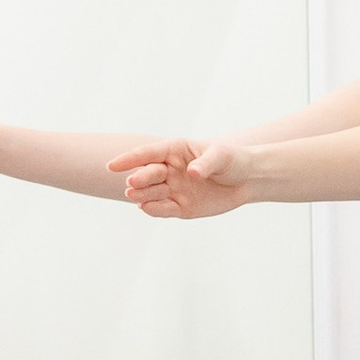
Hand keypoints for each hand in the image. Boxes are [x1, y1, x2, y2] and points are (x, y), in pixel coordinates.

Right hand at [111, 136, 251, 218]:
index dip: (129, 159)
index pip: (148, 153)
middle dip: (139, 178)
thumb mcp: (221, 156)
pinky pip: (162, 209)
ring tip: (134, 196)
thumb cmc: (232, 160)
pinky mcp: (180, 207)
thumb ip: (206, 163)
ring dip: (142, 195)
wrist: (246, 180)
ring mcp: (172, 189)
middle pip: (147, 174)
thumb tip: (192, 172)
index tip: (112, 165)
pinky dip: (154, 210)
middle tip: (132, 184)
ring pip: (151, 193)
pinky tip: (146, 208)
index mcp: (174, 150)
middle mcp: (168, 170)